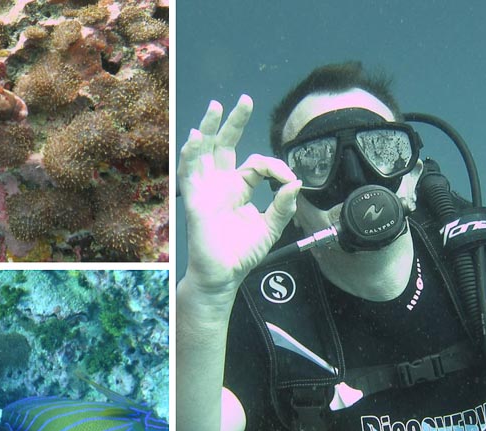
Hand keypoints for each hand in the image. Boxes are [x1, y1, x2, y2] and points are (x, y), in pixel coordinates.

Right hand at [178, 95, 301, 294]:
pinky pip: (189, 171)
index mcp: (239, 188)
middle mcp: (221, 183)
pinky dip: (192, 153)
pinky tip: (198, 137)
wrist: (224, 275)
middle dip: (234, 121)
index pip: (256, 163)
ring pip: (204, 151)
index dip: (275, 166)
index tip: (289, 180)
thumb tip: (296, 182)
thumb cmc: (242, 253)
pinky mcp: (195, 198)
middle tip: (244, 100)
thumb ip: (282, 205)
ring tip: (215, 106)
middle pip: (225, 144)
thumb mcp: (270, 227)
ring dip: (208, 128)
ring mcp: (207, 188)